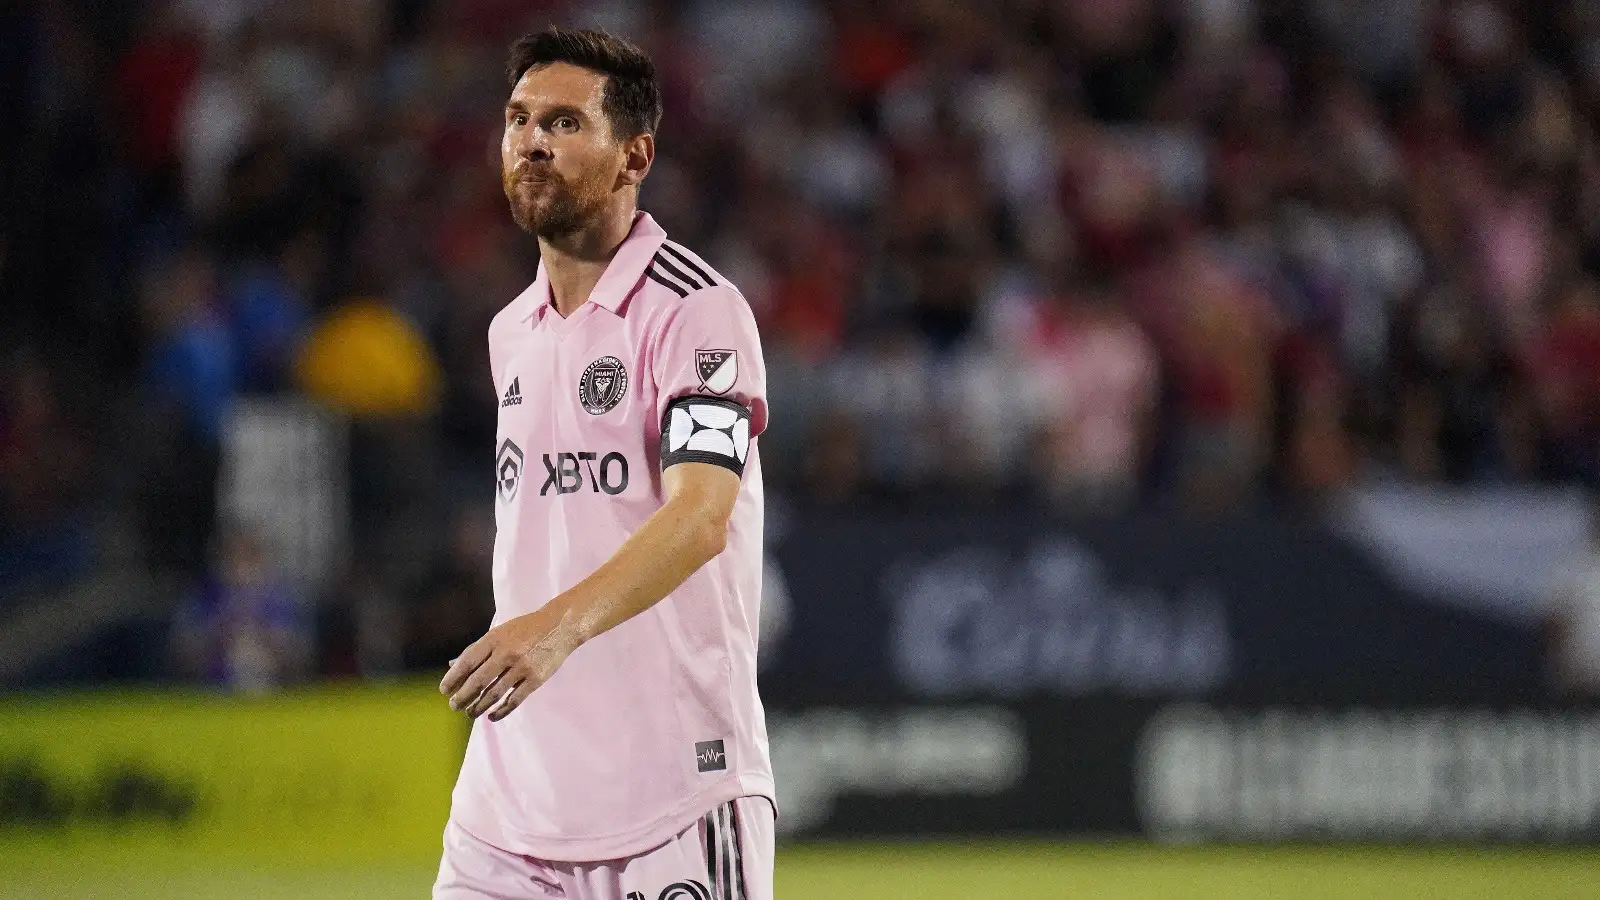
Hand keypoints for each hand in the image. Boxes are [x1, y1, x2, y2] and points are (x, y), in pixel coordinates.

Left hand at [439, 605, 581, 721]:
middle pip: (478, 681)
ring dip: (479, 706)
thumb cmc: (525, 629)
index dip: (453, 678)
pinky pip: (515, 700)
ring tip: (469, 713)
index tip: (444, 691)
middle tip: (454, 706)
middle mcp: (506, 653)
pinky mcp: (536, 679)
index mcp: (494, 639)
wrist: (560, 627)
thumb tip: (453, 666)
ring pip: (494, 693)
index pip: (467, 662)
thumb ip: (477, 649)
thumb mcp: (499, 632)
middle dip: (462, 697)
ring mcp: (522, 667)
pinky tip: (492, 717)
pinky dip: (502, 711)